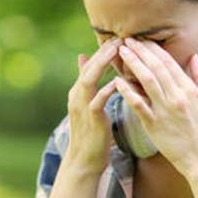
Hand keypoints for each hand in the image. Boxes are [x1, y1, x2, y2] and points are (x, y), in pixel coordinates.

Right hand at [65, 38, 122, 172]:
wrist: (84, 159)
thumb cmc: (91, 131)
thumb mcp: (88, 102)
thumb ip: (86, 81)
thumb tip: (83, 57)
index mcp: (79, 91)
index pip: (91, 65)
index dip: (104, 50)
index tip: (120, 37)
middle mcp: (77, 95)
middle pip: (89, 67)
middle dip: (104, 52)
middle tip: (120, 37)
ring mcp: (82, 107)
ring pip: (89, 80)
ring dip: (103, 65)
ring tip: (117, 51)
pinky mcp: (91, 119)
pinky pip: (97, 101)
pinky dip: (106, 90)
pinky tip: (117, 83)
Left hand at [114, 38, 197, 175]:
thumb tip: (194, 57)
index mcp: (189, 90)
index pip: (169, 63)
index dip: (154, 49)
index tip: (142, 39)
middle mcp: (177, 97)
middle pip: (155, 68)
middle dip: (140, 51)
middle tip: (127, 40)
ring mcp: (164, 110)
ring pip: (146, 81)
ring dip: (133, 64)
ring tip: (122, 52)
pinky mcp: (154, 125)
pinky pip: (138, 105)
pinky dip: (128, 92)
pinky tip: (117, 81)